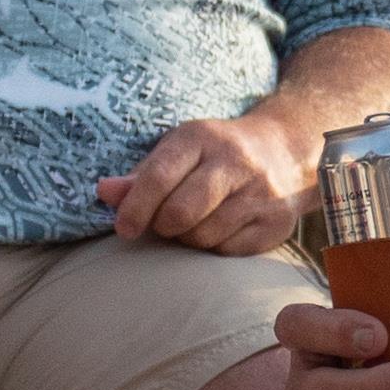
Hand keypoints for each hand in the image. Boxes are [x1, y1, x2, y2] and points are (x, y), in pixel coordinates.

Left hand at [98, 105, 313, 253]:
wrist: (286, 150)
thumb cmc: (217, 153)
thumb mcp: (179, 150)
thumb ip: (141, 175)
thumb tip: (103, 192)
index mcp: (202, 138)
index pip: (160, 176)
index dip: (136, 208)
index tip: (124, 228)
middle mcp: (235, 162)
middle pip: (182, 213)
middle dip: (164, 226)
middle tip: (164, 224)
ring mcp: (260, 193)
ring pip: (204, 237)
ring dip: (189, 238)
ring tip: (194, 223)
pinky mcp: (276, 222)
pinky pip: (229, 251)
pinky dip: (215, 247)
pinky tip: (219, 229)